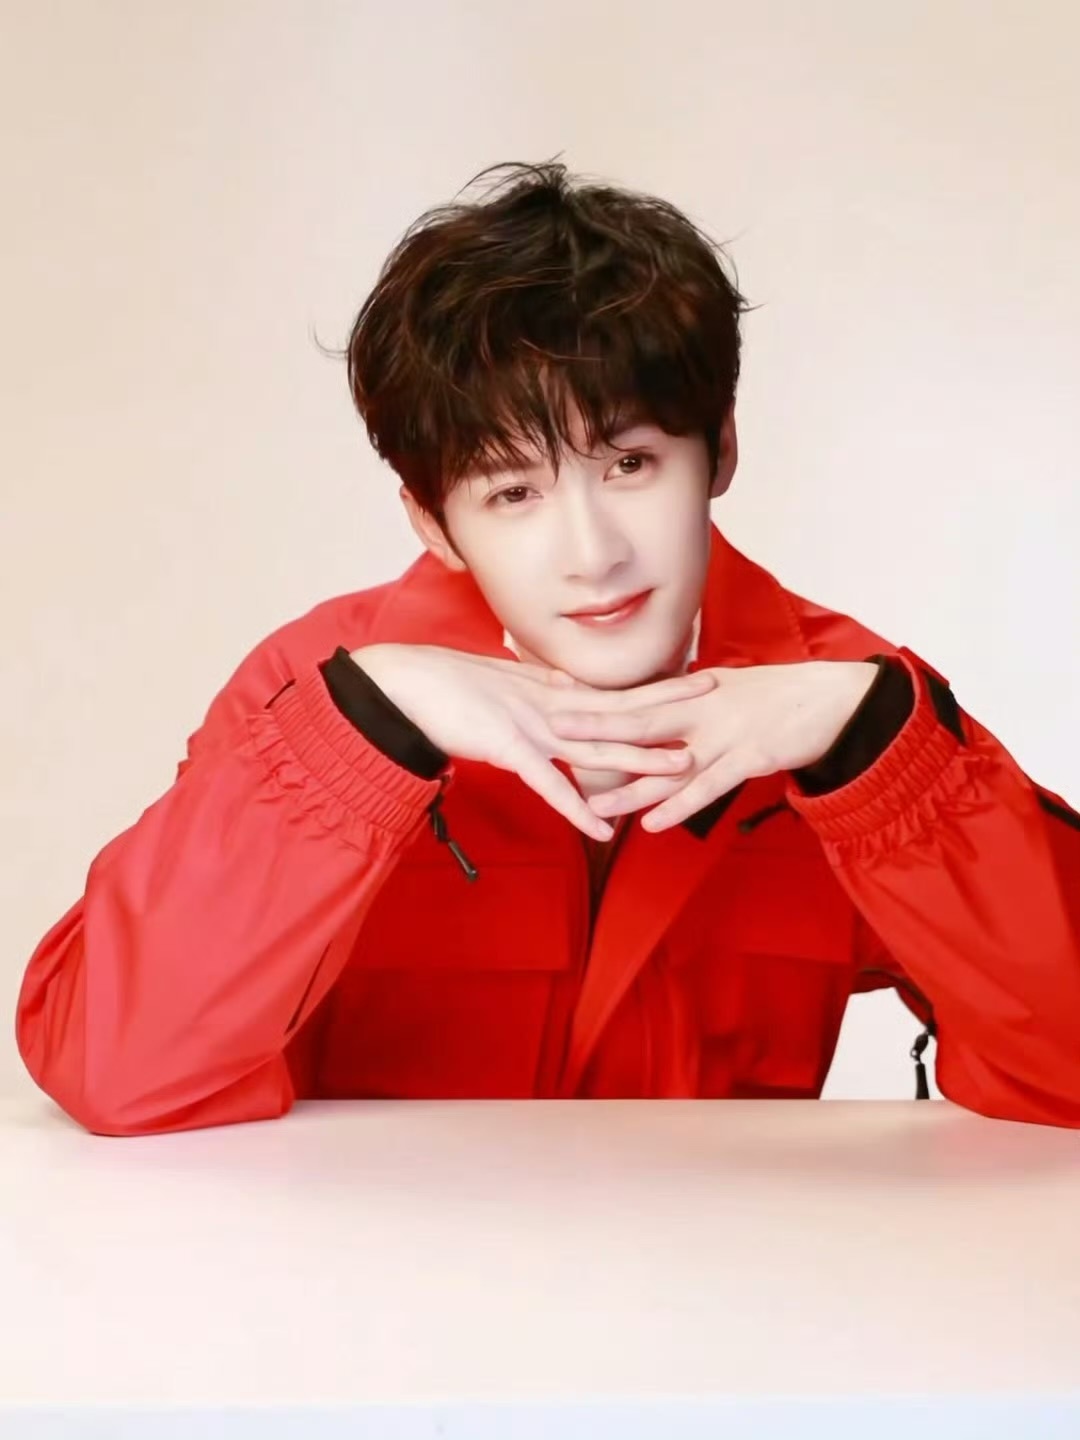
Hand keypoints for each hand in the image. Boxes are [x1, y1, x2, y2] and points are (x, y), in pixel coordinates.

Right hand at [351, 644, 716, 840]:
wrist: (405, 687)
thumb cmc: (446, 686)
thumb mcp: (502, 686)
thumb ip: (535, 692)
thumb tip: (561, 692)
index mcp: (549, 689)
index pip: (613, 689)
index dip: (656, 683)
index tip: (694, 675)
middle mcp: (550, 705)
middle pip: (621, 707)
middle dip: (670, 703)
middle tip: (716, 695)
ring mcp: (532, 727)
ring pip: (599, 745)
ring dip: (642, 759)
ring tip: (683, 769)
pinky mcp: (509, 750)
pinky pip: (551, 786)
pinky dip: (579, 810)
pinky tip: (606, 830)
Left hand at [547, 660, 878, 832]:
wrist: (830, 699)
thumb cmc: (776, 697)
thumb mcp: (725, 691)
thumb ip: (686, 702)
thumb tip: (652, 706)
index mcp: (694, 690)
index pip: (634, 694)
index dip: (593, 697)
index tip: (552, 696)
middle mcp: (702, 708)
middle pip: (638, 719)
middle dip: (595, 728)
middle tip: (553, 736)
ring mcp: (726, 732)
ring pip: (668, 763)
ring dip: (630, 786)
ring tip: (594, 804)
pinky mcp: (750, 755)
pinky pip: (709, 785)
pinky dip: (680, 805)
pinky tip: (653, 824)